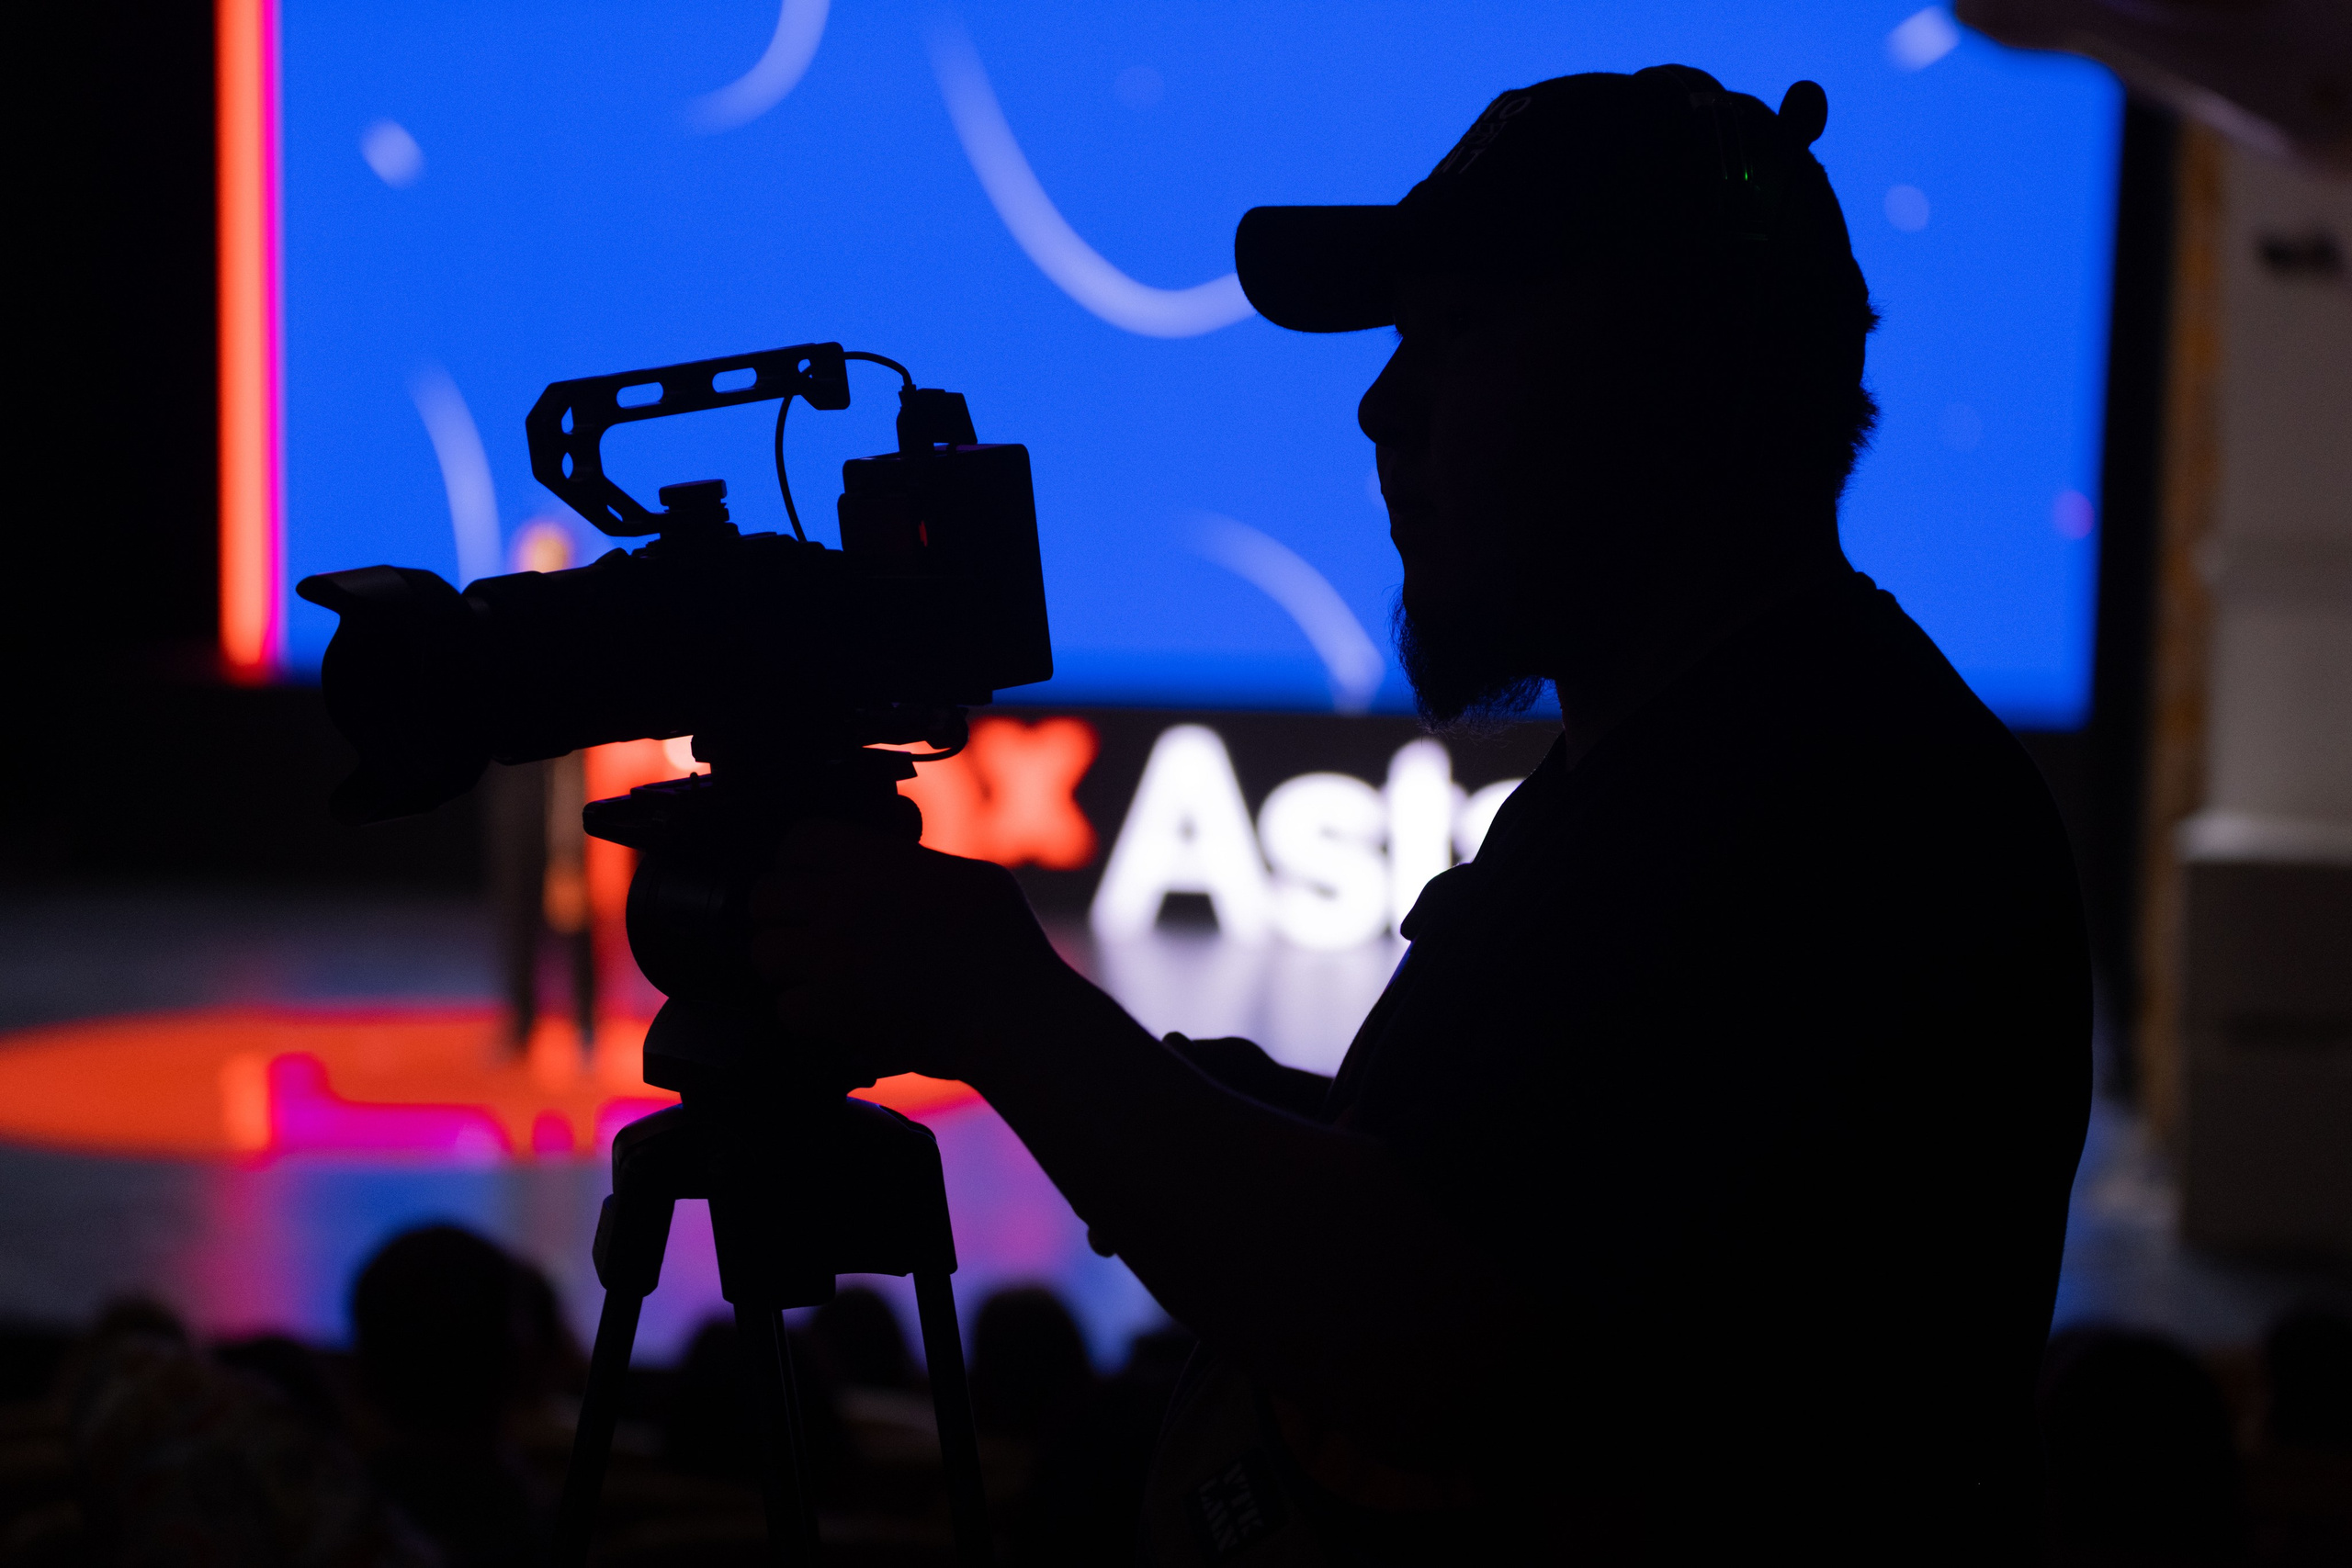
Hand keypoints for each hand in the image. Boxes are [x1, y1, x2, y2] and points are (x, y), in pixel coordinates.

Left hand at [746, 817, 1066, 1084]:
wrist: (1018, 1016)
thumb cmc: (1008, 948)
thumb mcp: (968, 877)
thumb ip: (914, 865)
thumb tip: (892, 861)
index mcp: (877, 861)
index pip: (796, 841)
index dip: (798, 865)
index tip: (812, 886)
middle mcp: (844, 900)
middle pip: (765, 896)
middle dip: (782, 919)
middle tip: (810, 939)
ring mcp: (832, 955)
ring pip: (764, 953)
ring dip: (788, 970)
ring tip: (823, 981)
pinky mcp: (831, 1008)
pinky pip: (786, 1008)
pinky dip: (808, 1019)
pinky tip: (840, 1018)